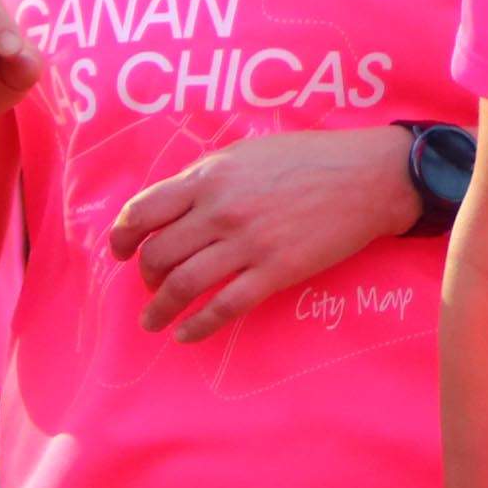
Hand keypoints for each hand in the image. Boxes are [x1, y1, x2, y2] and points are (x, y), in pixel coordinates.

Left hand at [104, 129, 415, 342]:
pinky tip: (185, 335)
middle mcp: (220, 211)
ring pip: (183, 284)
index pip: (143, 211)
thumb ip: (206, 178)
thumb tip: (173, 205)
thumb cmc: (308, 158)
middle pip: (158, 254)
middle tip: (150, 286)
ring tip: (153, 322)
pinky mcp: (275, 271)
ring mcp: (247, 244)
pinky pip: (225, 307)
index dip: (122, 237)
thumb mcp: (246, 153)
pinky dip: (197, 326)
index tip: (120, 251)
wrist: (367, 177)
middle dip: (145, 277)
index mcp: (209, 177)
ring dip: (160, 309)